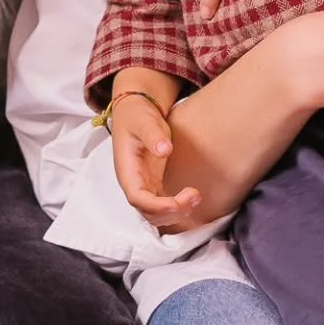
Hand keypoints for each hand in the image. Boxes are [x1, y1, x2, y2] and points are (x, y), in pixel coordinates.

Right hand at [109, 94, 200, 225]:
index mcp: (127, 169)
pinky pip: (163, 205)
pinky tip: (193, 199)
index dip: (155, 206)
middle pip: (148, 212)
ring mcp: (144, 184)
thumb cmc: (137, 115)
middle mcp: (134, 182)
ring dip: (176, 212)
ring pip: (156, 213)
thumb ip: (152, 134)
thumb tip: (164, 150)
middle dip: (171, 212)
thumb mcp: (143, 120)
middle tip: (194, 196)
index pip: (136, 198)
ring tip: (196, 196)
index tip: (176, 203)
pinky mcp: (154, 184)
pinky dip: (177, 208)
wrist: (136, 110)